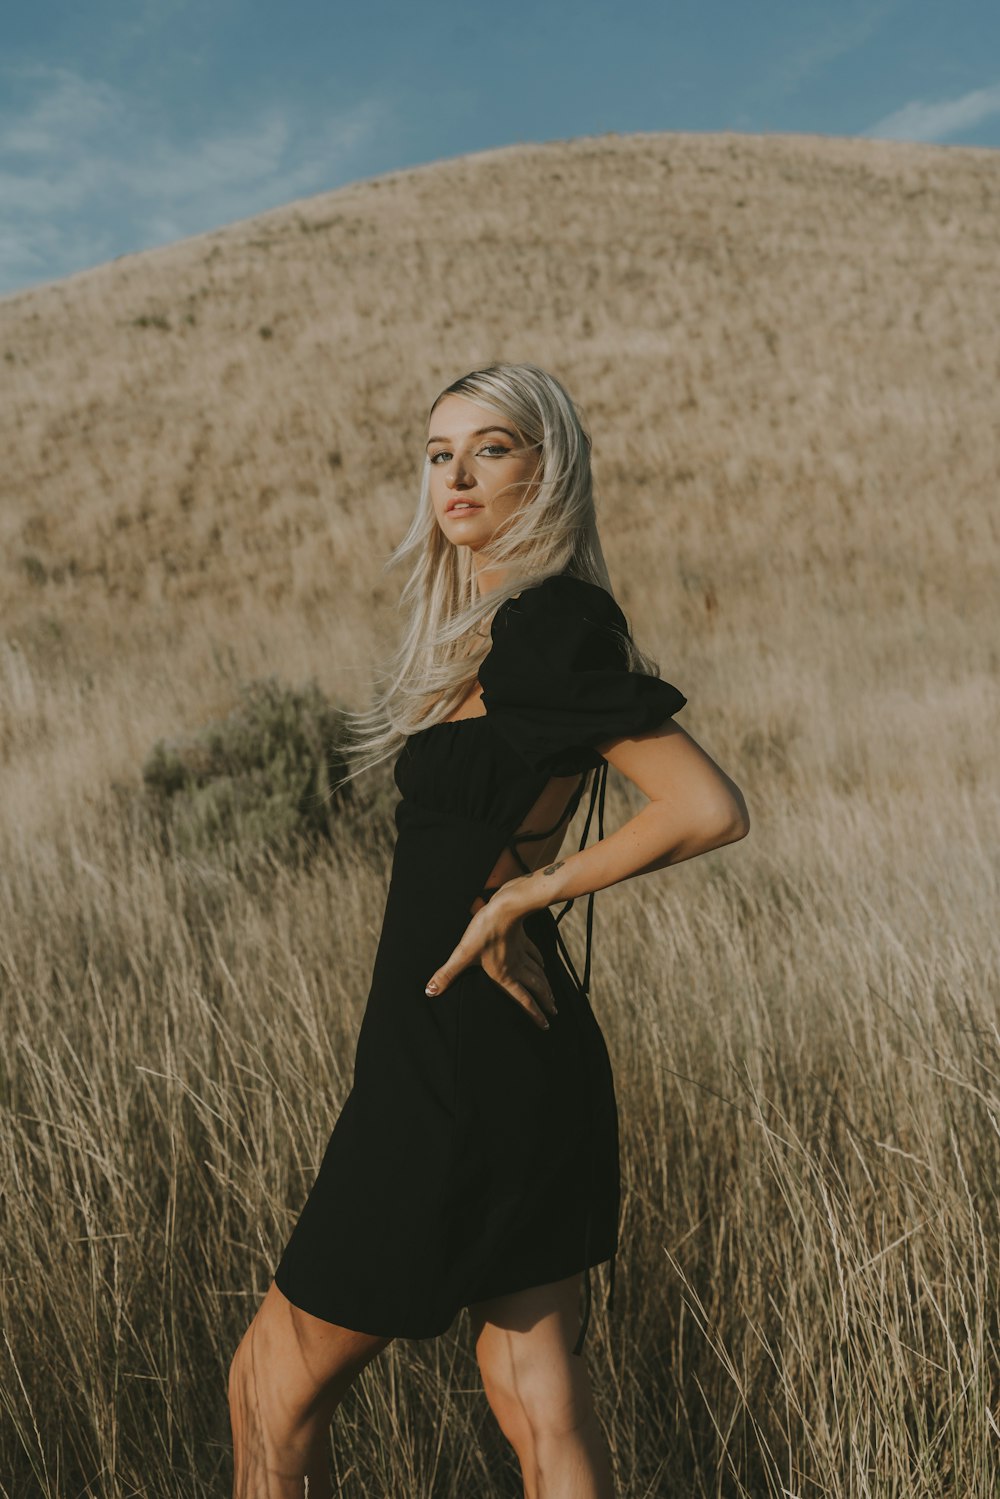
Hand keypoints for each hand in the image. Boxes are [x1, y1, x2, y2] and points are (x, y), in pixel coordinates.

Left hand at [424, 886, 558, 1030]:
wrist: (505, 907)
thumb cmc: (484, 932)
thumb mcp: (462, 954)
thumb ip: (447, 974)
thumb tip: (430, 991)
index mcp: (504, 975)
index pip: (523, 999)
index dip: (535, 1014)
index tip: (546, 1025)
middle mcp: (517, 967)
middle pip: (536, 987)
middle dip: (546, 1001)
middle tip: (554, 1011)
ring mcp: (522, 952)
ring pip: (539, 972)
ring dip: (546, 984)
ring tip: (552, 994)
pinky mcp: (523, 938)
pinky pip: (535, 953)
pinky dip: (541, 961)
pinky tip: (544, 964)